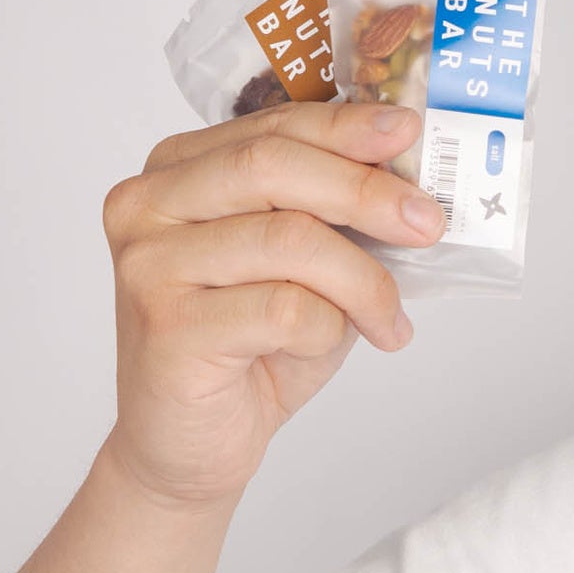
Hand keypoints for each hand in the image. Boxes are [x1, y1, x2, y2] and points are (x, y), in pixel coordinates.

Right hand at [99, 101, 443, 507]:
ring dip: (362, 281)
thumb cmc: (250, 346)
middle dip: (363, 191)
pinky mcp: (167, 328)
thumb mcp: (302, 264)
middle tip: (426, 223)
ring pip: (289, 240)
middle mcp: (147, 206)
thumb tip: (412, 180)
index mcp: (176, 171)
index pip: (271, 128)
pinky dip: (329, 329)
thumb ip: (332, 213)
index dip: (345, 128)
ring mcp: (149, 265)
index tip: (409, 132)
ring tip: (389, 320)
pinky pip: (283, 309)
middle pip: (272, 167)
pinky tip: (332, 347)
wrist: (190, 444)